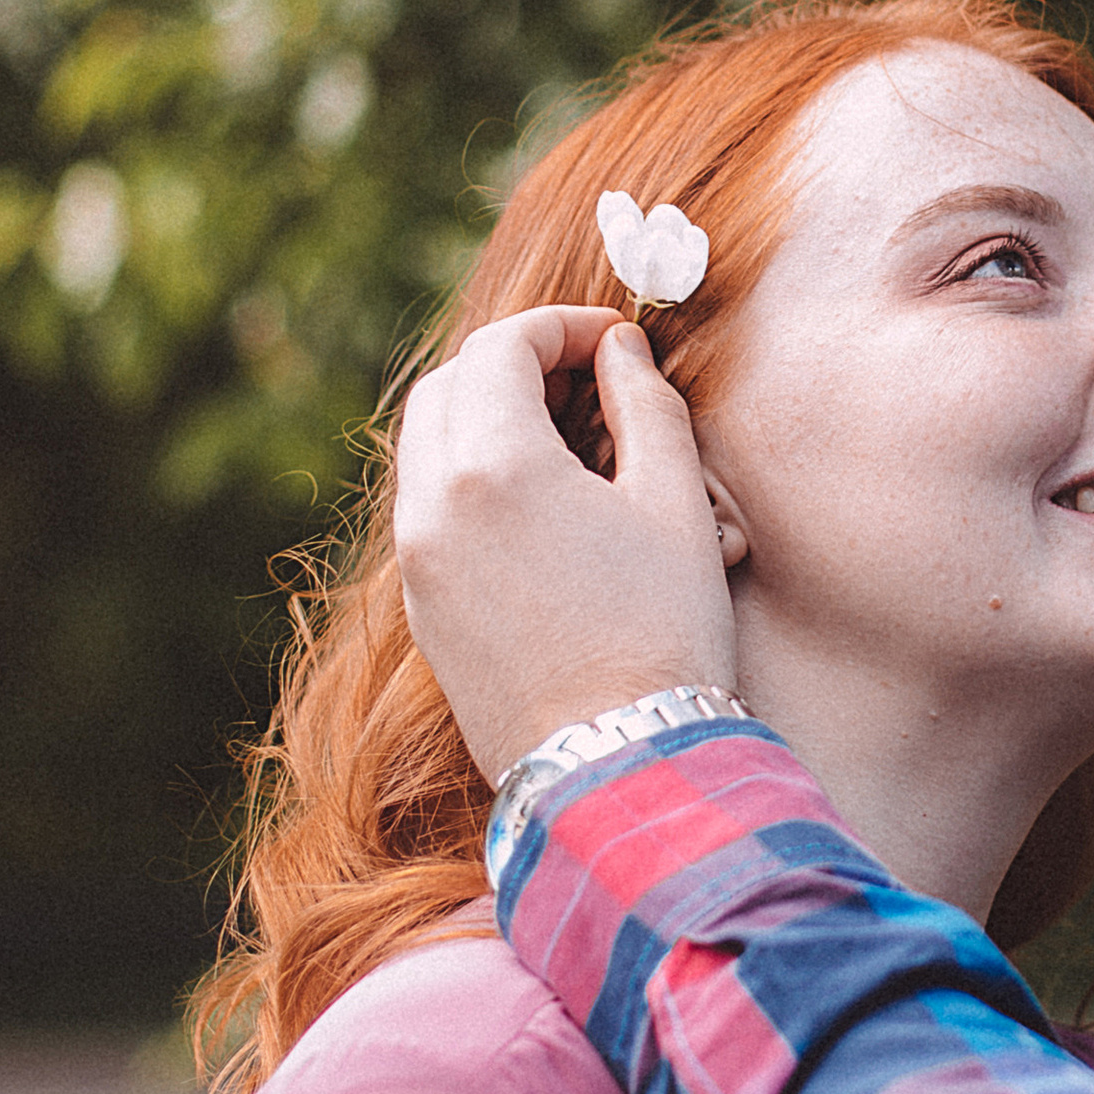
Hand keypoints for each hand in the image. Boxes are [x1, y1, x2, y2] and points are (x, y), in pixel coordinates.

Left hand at [393, 306, 738, 782]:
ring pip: (425, 447)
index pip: (501, 348)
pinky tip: (535, 503)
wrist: (618, 764)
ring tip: (561, 437)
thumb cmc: (662, 634)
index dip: (561, 328)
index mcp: (495, 466)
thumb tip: (621, 352)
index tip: (615, 341)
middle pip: (446, 385)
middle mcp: (434, 504)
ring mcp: (417, 559)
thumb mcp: (675, 505)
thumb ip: (645, 407)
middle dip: (510, 363)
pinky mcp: (420, 607)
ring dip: (481, 417)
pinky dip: (467, 477)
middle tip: (583, 376)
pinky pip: (426, 509)